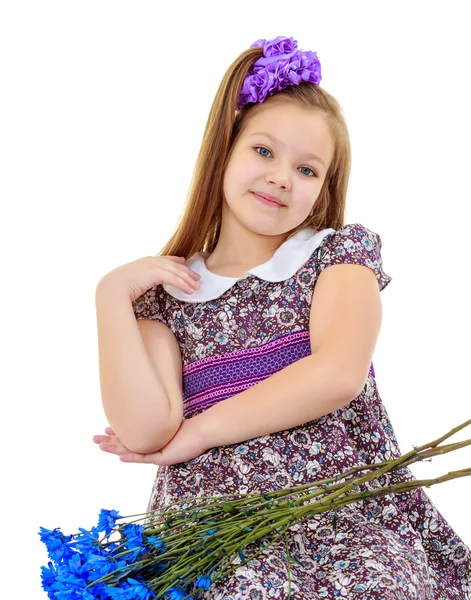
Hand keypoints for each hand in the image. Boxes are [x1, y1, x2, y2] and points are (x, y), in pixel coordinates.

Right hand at [93, 417, 208, 465]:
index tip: (104, 430)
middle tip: (94, 440)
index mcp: (152, 440)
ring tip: (101, 446)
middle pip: (126, 445)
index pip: (130, 438)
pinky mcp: (163, 458)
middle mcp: (152, 448)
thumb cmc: (188, 425)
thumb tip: (149, 400)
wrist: (202, 431)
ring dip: (115, 449)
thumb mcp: (168, 419)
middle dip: (109, 443)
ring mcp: (157, 454)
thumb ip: (158, 415)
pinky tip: (120, 456)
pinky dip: (132, 456)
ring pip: (131, 452)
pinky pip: (144, 457)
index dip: (117, 435)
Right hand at [96, 254, 200, 302]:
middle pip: (175, 265)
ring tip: (196, 287)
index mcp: (146, 261)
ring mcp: (154, 265)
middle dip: (187, 272)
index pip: (165, 259)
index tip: (183, 262)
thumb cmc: (118, 286)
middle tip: (197, 278)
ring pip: (177, 272)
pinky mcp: (156, 273)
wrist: (113, 286)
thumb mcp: (131, 279)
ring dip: (189, 280)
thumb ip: (140, 278)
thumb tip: (140, 285)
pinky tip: (189, 291)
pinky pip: (174, 279)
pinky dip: (183, 285)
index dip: (176, 261)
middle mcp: (152, 260)